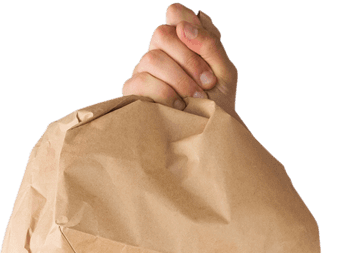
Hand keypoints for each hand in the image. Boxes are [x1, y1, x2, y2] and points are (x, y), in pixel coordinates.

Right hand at [121, 3, 237, 115]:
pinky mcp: (135, 90)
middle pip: (161, 34)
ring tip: (198, 98)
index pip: (175, 13)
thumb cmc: (219, 101)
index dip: (189, 26)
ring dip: (181, 80)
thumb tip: (182, 28)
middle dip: (190, 61)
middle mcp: (160, 50)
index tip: (205, 51)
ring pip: (152, 58)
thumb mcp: (225, 72)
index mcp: (181, 41)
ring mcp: (144, 69)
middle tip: (209, 83)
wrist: (212, 132)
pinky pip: (142, 81)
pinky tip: (180, 106)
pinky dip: (166, 94)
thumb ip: (210, 45)